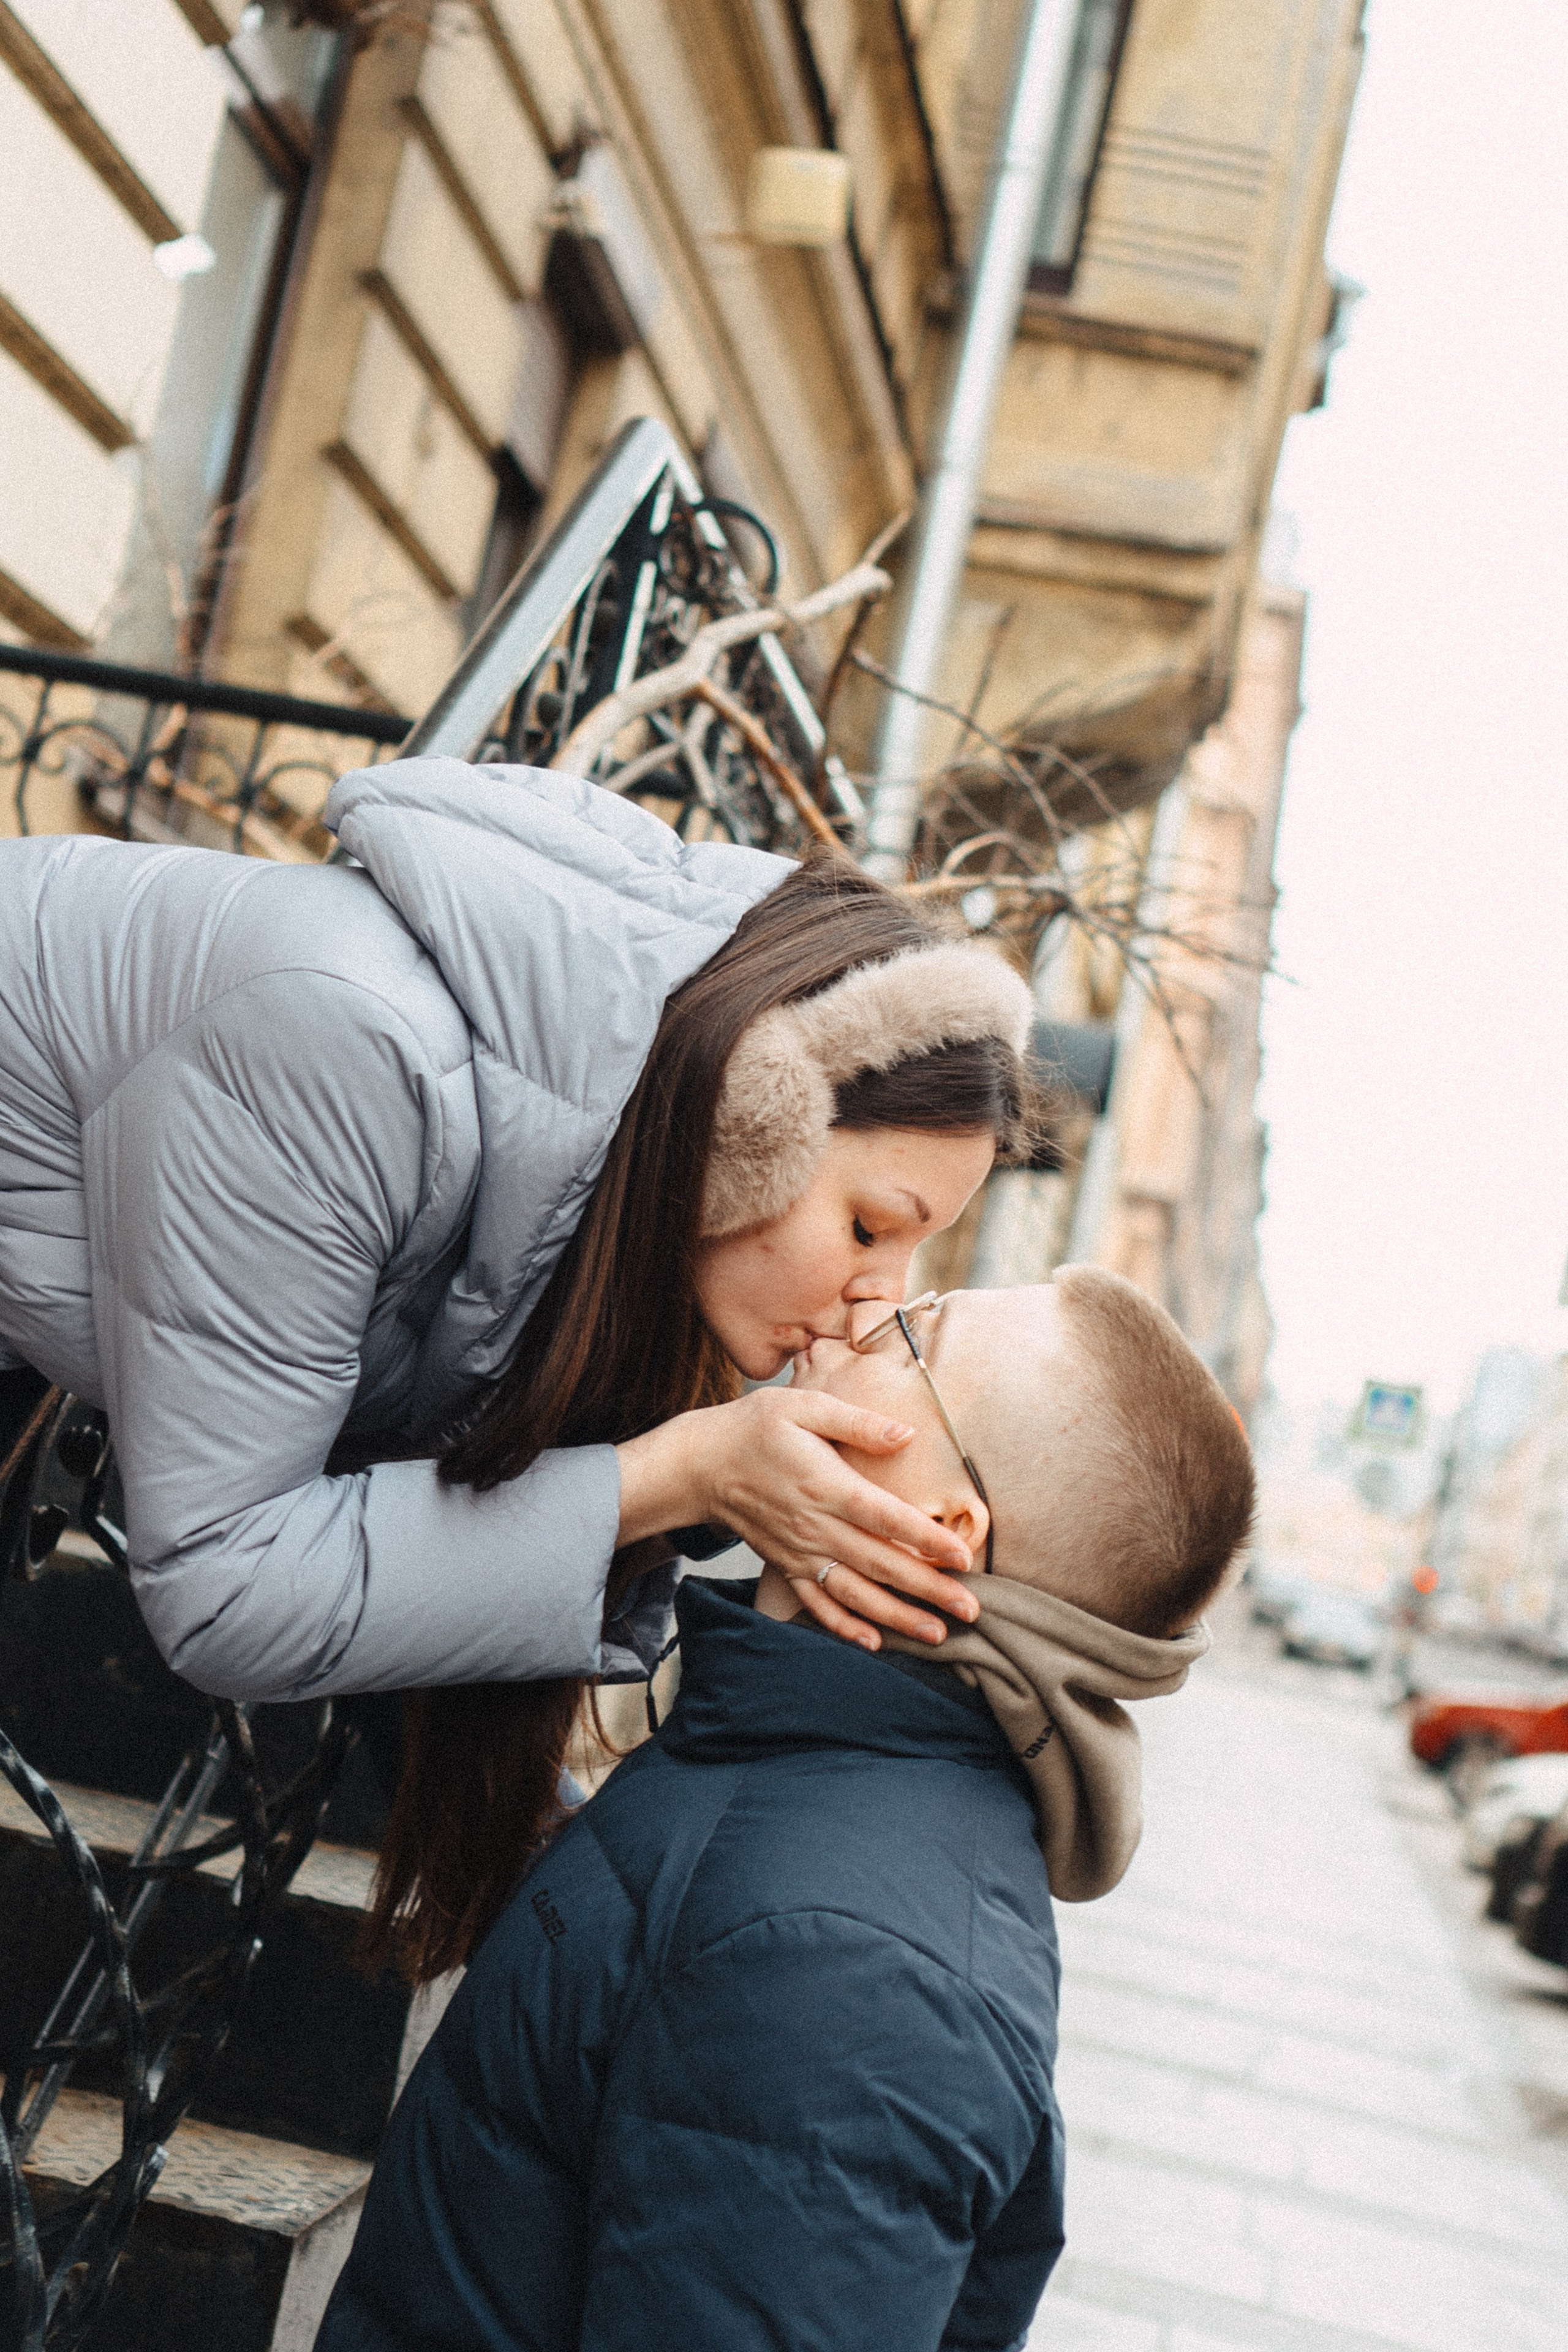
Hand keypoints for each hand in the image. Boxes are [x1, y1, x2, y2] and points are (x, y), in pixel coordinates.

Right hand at [615, 1389, 978, 1650]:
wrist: (700, 1464)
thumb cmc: (754, 1429)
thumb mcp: (805, 1406)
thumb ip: (858, 1422)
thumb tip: (906, 1434)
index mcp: (826, 1485)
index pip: (886, 1518)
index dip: (926, 1539)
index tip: (963, 1558)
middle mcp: (815, 1526)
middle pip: (880, 1564)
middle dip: (929, 1590)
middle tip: (972, 1610)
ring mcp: (799, 1551)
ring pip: (855, 1593)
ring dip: (897, 1617)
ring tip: (937, 1634)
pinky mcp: (785, 1565)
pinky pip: (816, 1603)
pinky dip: (844, 1626)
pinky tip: (873, 1642)